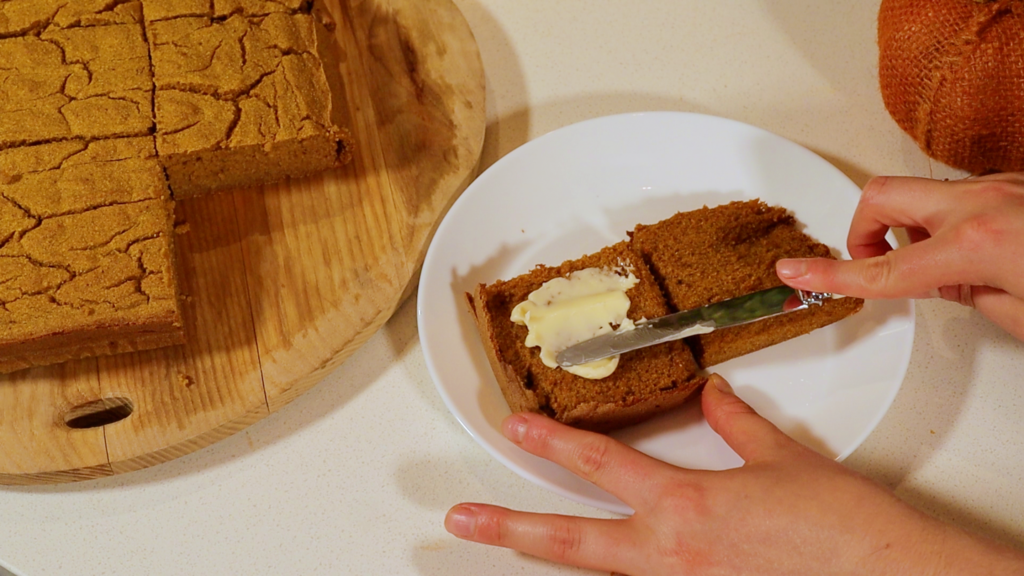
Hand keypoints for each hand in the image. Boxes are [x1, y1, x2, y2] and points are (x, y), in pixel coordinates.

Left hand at [444, 375, 1023, 574]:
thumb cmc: (840, 528)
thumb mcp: (784, 462)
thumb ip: (738, 428)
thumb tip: (716, 399)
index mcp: (685, 505)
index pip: (602, 464)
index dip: (553, 440)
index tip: (515, 425)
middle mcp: (671, 554)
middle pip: (573, 541)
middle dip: (512, 528)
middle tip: (464, 520)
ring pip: (602, 573)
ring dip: (557, 557)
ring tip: (515, 544)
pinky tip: (612, 568)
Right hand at [776, 174, 1023, 338]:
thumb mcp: (1020, 316)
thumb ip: (969, 295)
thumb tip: (952, 282)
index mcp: (976, 243)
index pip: (881, 269)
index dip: (829, 275)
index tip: (795, 273)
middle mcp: (982, 204)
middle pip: (881, 199)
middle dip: (864, 232)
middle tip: (875, 262)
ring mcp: (1001, 186)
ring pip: (922, 195)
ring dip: (914, 228)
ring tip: (944, 265)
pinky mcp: (1016, 183)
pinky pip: (960, 196)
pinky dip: (951, 222)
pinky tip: (977, 250)